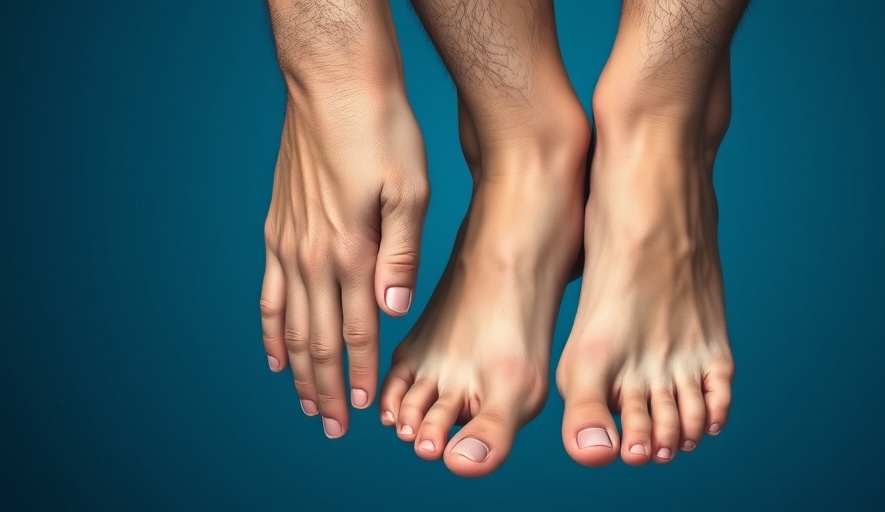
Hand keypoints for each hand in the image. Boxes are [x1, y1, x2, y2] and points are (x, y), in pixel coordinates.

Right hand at [261, 85, 427, 437]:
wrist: (333, 85)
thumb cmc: (382, 133)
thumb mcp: (410, 193)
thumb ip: (400, 259)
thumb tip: (391, 313)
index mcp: (350, 253)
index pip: (356, 332)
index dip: (359, 375)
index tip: (363, 409)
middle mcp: (312, 257)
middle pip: (318, 340)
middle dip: (327, 387)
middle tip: (332, 426)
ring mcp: (288, 244)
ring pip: (289, 324)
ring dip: (299, 368)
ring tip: (306, 402)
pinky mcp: (277, 230)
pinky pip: (268, 292)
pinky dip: (271, 328)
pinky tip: (275, 352)